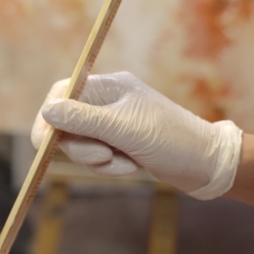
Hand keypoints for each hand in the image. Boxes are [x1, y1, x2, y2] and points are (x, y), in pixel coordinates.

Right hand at [32, 72, 242, 199]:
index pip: (62, 94)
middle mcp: (108, 101)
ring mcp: (113, 124)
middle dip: (80, 147)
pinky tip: (132, 166)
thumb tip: (47, 111)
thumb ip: (84, 120)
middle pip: (67, 124)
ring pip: (80, 145)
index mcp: (109, 86)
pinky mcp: (119, 144)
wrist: (207, 164)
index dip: (49, 119)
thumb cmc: (172, 140)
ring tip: (125, 163)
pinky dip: (109, 167)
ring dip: (97, 160)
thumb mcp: (124, 130)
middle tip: (103, 156)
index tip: (46, 143)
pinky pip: (96, 157)